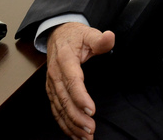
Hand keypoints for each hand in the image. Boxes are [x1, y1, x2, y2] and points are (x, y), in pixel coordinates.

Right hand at [45, 22, 114, 138]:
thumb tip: (110, 37)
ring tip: (85, 137)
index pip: (72, 80)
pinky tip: (74, 135)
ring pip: (59, 108)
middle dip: (77, 117)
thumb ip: (100, 39)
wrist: (58, 35)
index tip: (92, 109)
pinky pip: (56, 110)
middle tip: (91, 129)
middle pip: (65, 99)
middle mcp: (55, 74)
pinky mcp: (52, 91)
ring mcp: (52, 84)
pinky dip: (64, 124)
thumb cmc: (75, 36)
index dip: (80, 96)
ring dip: (71, 124)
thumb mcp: (89, 33)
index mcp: (65, 59)